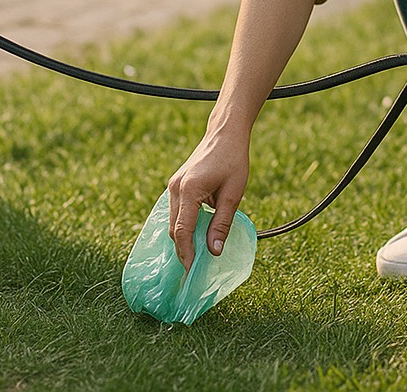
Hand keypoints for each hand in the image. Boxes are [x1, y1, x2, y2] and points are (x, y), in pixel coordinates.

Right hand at [165, 127, 248, 272]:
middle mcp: (175, 188)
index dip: (186, 253)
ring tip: (194, 257)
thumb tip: (214, 251)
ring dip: (182, 239)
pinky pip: (175, 212)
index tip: (191, 272)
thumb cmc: (233, 161)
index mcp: (189, 189)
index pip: (183, 230)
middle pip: (174, 228)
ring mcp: (173, 185)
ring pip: (173, 221)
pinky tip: (194, 237)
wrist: (224, 134)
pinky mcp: (176, 184)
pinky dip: (182, 226)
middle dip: (183, 250)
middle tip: (194, 270)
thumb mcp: (233, 194)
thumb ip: (222, 223)